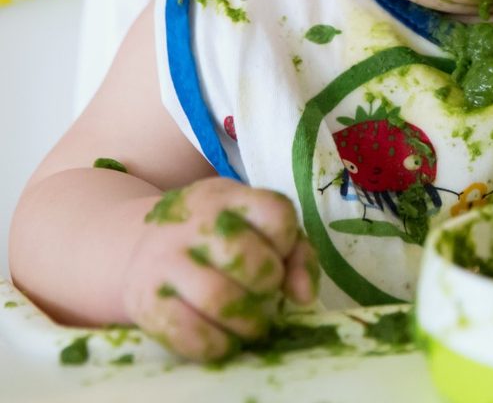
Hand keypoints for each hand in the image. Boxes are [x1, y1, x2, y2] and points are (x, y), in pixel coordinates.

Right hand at [121, 178, 318, 361]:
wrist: (138, 245)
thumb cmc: (216, 238)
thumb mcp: (255, 224)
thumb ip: (295, 252)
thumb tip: (305, 296)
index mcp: (229, 196)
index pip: (276, 212)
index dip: (287, 240)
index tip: (278, 255)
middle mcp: (195, 222)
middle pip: (248, 258)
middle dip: (268, 284)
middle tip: (266, 295)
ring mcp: (166, 259)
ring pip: (218, 298)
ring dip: (248, 322)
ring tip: (253, 325)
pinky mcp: (146, 300)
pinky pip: (187, 332)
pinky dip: (216, 345)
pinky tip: (225, 342)